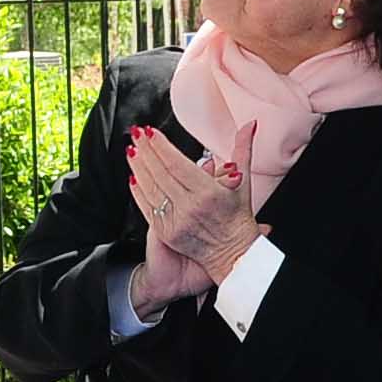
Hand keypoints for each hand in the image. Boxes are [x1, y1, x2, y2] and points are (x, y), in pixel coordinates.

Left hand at [125, 126, 260, 299]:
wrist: (233, 255)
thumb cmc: (238, 219)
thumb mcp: (245, 183)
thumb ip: (243, 151)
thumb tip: (249, 126)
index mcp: (209, 192)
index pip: (176, 163)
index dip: (160, 146)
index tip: (150, 132)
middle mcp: (191, 206)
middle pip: (160, 172)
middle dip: (146, 150)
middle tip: (136, 133)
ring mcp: (176, 221)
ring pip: (151, 188)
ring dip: (139, 166)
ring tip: (132, 150)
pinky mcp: (166, 232)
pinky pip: (148, 207)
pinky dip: (139, 190)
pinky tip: (134, 177)